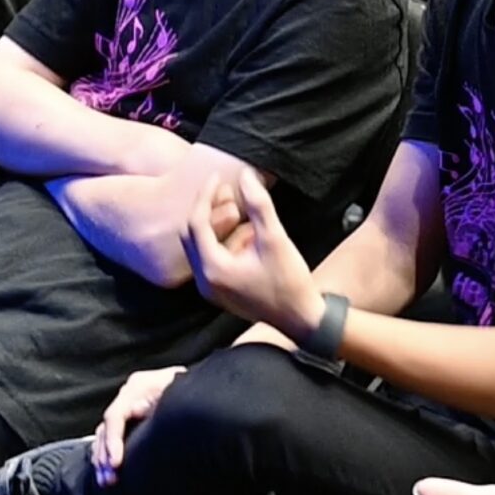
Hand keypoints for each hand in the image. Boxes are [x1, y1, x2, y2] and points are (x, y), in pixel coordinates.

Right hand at [90, 364, 186, 483]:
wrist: (202, 387)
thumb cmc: (193, 392)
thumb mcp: (179, 396)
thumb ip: (159, 405)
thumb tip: (137, 411)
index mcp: (139, 386)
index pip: (115, 415)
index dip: (113, 440)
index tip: (116, 462)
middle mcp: (129, 395)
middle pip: (106, 428)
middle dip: (106, 456)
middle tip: (111, 478)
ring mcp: (126, 405)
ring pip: (103, 435)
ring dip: (103, 459)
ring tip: (107, 481)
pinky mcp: (128, 418)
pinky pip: (108, 438)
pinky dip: (105, 455)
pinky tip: (106, 472)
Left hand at [180, 168, 319, 332]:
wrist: (302, 318)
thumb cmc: (289, 282)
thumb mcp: (275, 239)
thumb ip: (258, 206)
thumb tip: (246, 176)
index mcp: (213, 269)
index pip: (196, 224)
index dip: (205, 196)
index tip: (218, 177)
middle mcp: (205, 281)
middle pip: (193, 235)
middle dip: (208, 210)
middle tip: (225, 190)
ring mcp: (211, 289)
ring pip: (203, 246)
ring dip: (218, 226)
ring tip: (240, 210)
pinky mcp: (221, 291)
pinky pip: (213, 258)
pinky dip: (225, 242)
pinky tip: (249, 234)